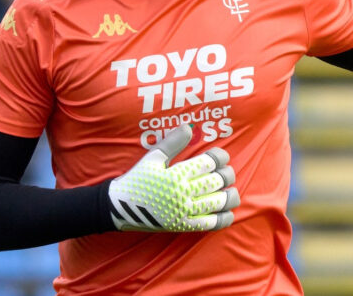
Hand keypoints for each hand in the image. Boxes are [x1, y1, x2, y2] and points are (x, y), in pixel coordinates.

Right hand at [108, 125, 239, 231]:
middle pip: (216, 181)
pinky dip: (224, 218)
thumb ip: (172, 142)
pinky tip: (228, 212)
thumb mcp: (152, 157)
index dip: (220, 157)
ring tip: (231, 191)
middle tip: (226, 172)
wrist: (121, 207)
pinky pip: (210, 224)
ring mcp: (184, 211)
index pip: (208, 163)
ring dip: (230, 196)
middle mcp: (183, 193)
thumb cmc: (138, 179)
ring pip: (218, 202)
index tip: (221, 156)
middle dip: (227, 174)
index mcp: (176, 174)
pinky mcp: (184, 226)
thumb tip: (189, 127)